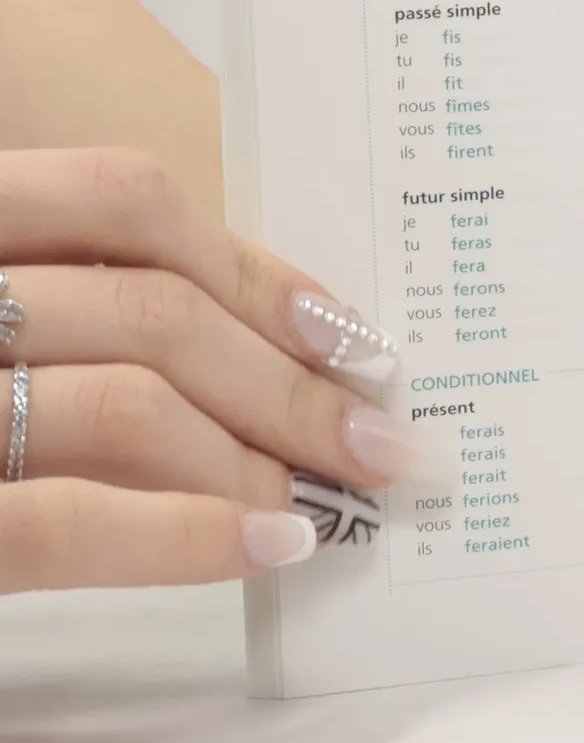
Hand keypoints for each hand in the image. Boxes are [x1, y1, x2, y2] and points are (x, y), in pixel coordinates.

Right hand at [0, 148, 431, 591]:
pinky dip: (183, 535)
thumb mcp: (8, 292)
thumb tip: (259, 337)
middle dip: (294, 382)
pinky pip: (64, 522)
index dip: (255, 268)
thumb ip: (85, 291)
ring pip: (128, 403)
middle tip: (387, 440)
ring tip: (341, 497)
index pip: (125, 199)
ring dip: (260, 455)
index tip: (352, 336)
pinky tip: (274, 543)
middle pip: (154, 312)